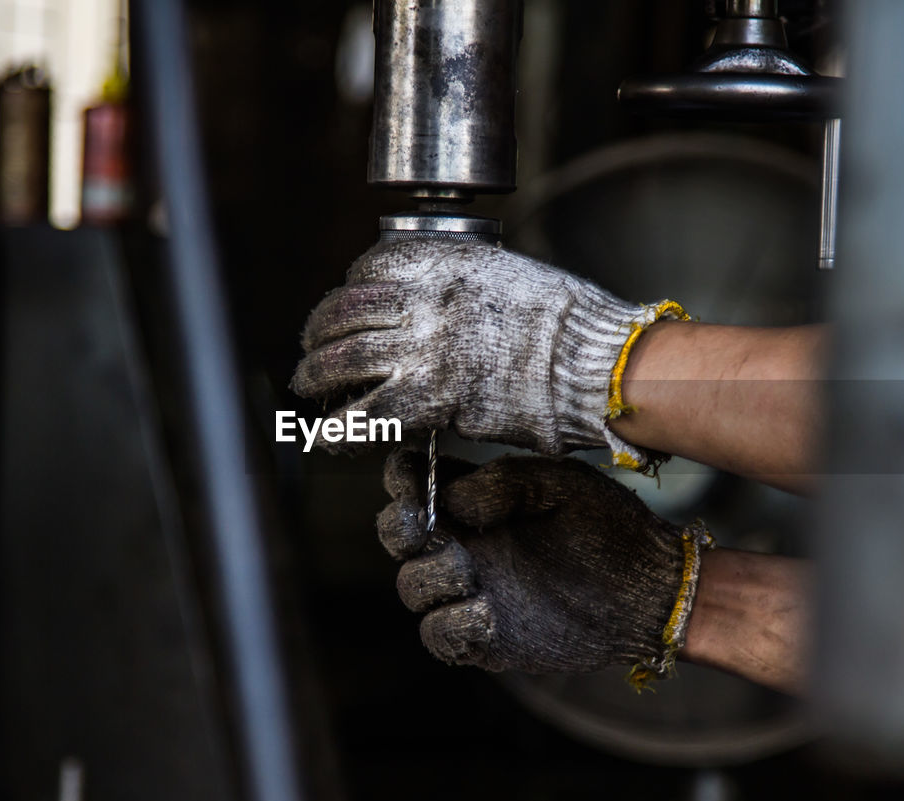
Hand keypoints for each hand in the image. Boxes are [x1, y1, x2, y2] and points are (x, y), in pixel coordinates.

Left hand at [292, 238, 682, 467]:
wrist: (595, 364)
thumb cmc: (568, 324)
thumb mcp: (507, 275)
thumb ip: (460, 286)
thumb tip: (426, 307)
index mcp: (445, 261)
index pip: (368, 270)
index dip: (348, 292)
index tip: (347, 307)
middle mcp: (426, 298)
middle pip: (344, 313)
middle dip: (317, 334)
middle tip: (310, 351)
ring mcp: (426, 348)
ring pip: (342, 361)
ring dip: (314, 376)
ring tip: (308, 387)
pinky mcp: (434, 398)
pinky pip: (367, 414)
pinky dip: (339, 429)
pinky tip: (330, 436)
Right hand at [376, 449, 710, 677]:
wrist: (650, 590)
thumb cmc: (609, 528)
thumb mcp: (560, 484)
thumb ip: (502, 483)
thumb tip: (451, 502)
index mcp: (477, 501)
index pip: (414, 483)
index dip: (403, 479)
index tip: (413, 479)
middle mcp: (467, 544)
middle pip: (398, 535)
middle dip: (400, 529)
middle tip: (428, 528)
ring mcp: (473, 591)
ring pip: (413, 586)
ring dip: (430, 576)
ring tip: (472, 572)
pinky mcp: (486, 637)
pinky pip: (439, 635)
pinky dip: (449, 625)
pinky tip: (486, 613)